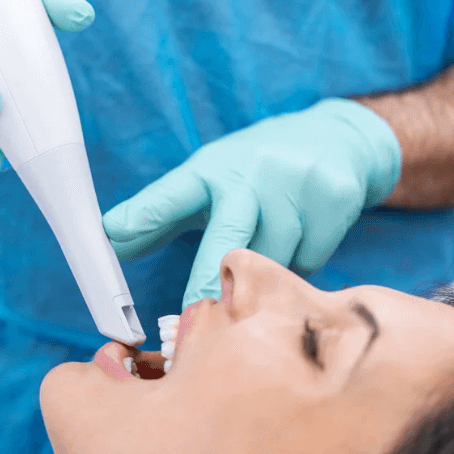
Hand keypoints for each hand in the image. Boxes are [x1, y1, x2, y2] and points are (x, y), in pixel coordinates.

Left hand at [102, 99, 401, 306]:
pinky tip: (299, 241)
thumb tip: (114, 243)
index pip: (173, 194)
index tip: (113, 235)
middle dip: (208, 280)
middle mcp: (253, 174)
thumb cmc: (256, 169)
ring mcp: (297, 187)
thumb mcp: (207, 182)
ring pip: (271, 262)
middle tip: (193, 315)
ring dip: (261, 275)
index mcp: (213, 169)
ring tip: (264, 251)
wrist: (339, 139)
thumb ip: (162, 216)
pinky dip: (297, 267)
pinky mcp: (334, 202)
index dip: (145, 215)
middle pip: (227, 239)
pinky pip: (308, 263)